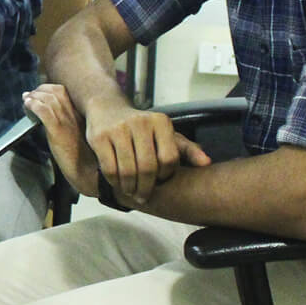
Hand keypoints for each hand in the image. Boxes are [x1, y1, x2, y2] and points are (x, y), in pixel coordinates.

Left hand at [22, 84, 100, 196]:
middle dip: (40, 90)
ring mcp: (67, 122)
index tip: (39, 93)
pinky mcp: (58, 131)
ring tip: (26, 100)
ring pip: (49, 98)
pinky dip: (33, 105)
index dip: (49, 89)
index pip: (64, 92)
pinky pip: (44, 111)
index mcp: (81, 115)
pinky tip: (28, 106)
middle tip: (30, 96)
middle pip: (55, 91)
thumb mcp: (79, 137)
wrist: (91, 174)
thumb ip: (68, 125)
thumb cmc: (84, 160)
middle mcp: (75, 115)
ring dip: (34, 97)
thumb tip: (51, 120)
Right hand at [81, 93, 211, 206]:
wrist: (106, 108)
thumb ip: (186, 149)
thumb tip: (206, 163)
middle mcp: (141, 122)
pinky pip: (109, 168)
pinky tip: (117, 183)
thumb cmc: (140, 127)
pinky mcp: (100, 136)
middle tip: (142, 196)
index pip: (169, 159)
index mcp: (161, 121)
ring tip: (131, 192)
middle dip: (145, 187)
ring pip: (128, 170)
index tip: (159, 181)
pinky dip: (114, 181)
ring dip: (129, 188)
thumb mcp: (164, 133)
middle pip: (148, 167)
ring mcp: (118, 129)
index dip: (165, 175)